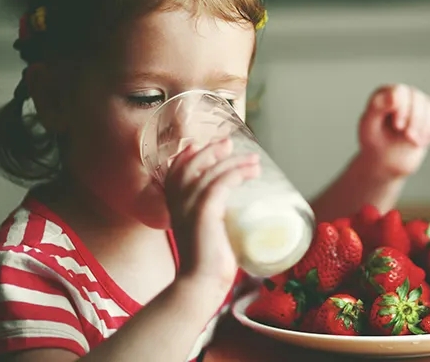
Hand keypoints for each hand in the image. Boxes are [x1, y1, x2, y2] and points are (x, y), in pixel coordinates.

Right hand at [162, 138, 260, 294]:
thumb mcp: (205, 232)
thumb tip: (236, 212)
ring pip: (210, 171)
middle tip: (232, 145)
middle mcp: (178, 202)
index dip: (192, 154)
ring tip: (254, 161)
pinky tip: (251, 172)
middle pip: (191, 163)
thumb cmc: (208, 263)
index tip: (212, 146)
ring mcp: (189, 206)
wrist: (200, 284)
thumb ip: (212, 218)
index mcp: (174, 205)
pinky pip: (220, 184)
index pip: (177, 169)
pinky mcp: (204, 213)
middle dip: (213, 150)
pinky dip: (236, 173)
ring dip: (234, 162)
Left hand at [357, 84, 429, 177]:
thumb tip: (394, 94)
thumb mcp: (369, 126)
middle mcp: (404, 94)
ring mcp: (419, 104)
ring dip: (424, 128)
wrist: (385, 159)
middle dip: (415, 120)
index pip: (401, 92)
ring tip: (412, 140)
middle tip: (408, 136)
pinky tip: (419, 141)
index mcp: (385, 93)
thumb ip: (377, 107)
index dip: (403, 108)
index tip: (398, 126)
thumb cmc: (374, 141)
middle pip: (419, 98)